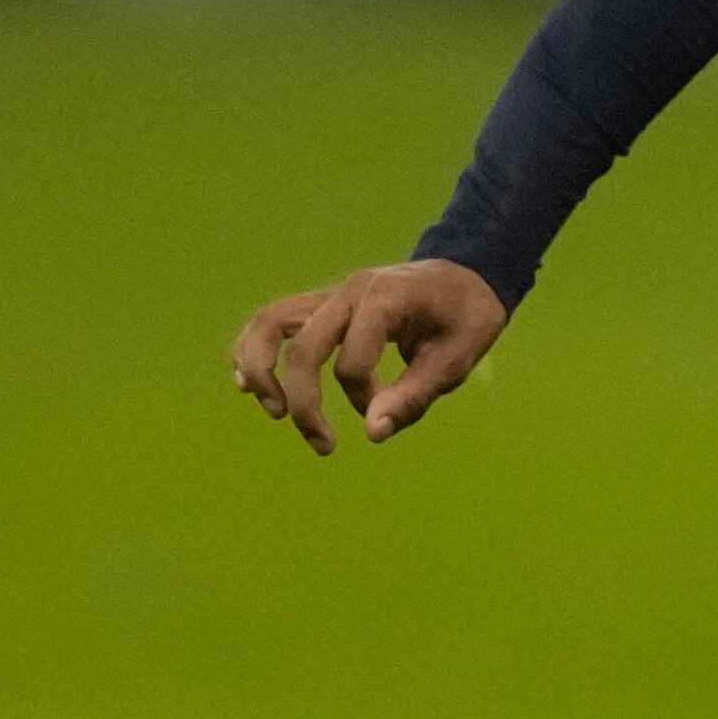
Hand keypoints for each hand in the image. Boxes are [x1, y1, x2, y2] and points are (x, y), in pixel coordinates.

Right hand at [228, 259, 508, 455]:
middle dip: (304, 401)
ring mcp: (331, 294)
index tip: (384, 412)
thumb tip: (372, 433)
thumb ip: (415, 395)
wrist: (466, 273)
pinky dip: (254, 350)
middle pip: (303, 346)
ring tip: (275, 412)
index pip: (353, 360)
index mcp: (387, 299)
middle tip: (323, 445)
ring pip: (269, 323)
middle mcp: (350, 291)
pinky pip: (273, 321)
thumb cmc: (466, 316)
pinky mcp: (321, 304)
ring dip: (260, 370)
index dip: (362, 396)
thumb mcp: (458, 358)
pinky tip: (250, 384)